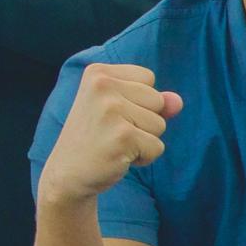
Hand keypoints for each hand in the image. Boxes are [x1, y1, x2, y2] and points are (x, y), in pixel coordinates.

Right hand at [38, 63, 183, 206]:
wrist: (67, 173)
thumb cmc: (95, 138)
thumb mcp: (119, 109)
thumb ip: (151, 100)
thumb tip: (177, 101)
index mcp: (97, 72)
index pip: (147, 77)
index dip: (138, 100)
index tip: (110, 113)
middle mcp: (102, 85)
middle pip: (157, 99)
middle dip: (144, 121)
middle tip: (111, 131)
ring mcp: (111, 109)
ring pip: (159, 124)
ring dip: (143, 140)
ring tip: (114, 143)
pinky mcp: (123, 136)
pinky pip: (157, 147)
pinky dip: (143, 158)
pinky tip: (117, 157)